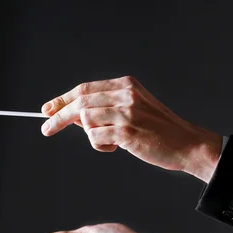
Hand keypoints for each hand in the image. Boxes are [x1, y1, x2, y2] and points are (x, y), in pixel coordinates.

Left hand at [40, 76, 222, 182]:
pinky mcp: (127, 131)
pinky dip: (99, 145)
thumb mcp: (133, 109)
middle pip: (80, 102)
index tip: (47, 109)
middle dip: (58, 116)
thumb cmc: (157, 130)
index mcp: (126, 85)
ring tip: (108, 141)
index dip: (62, 99)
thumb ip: (105, 108)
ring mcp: (126, 112)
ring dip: (89, 135)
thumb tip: (71, 115)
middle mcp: (125, 94)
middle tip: (46, 128)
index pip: (84, 89)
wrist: (187, 144)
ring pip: (85, 120)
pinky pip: (95, 137)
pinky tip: (115, 146)